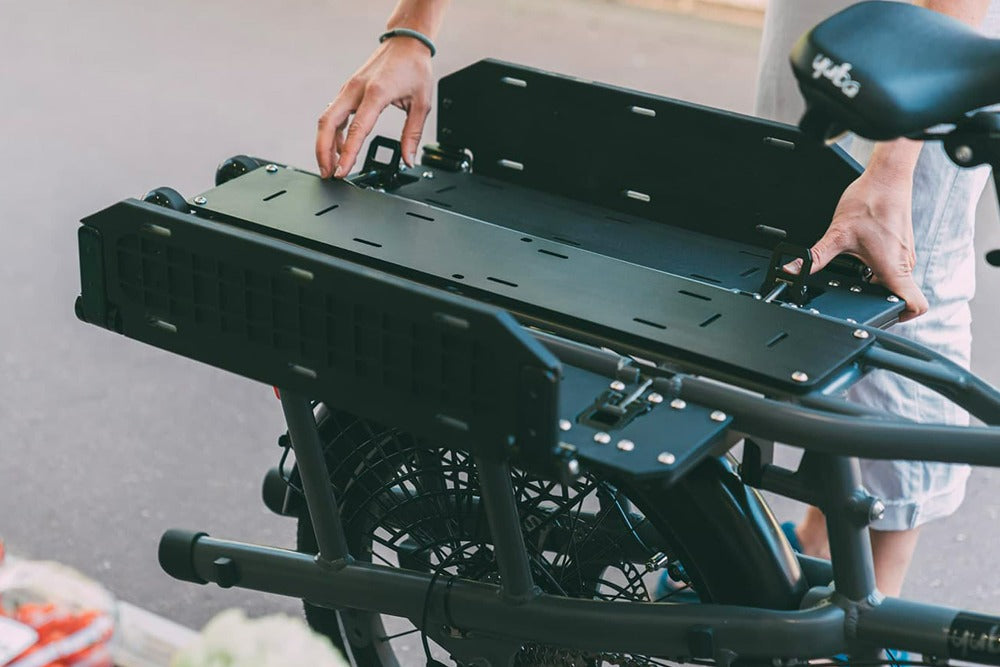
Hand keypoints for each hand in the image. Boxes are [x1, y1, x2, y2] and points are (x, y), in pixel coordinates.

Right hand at [316, 37, 432, 178]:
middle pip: (327, 123)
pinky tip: (341, 146)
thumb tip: (408, 159)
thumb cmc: (414, 67)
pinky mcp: (348, 90)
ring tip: (331, 165)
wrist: (407, 42)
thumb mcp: (422, 104)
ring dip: (325, 144)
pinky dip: (334, 133)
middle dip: (323, 151)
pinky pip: (334, 114)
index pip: (356, 130)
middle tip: (327, 173)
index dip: (347, 154)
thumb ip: (412, 134)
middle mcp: (356, 90)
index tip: (342, 172)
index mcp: (376, 93)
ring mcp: (349, 89)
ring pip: (327, 119)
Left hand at [792, 166, 928, 321]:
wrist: (886, 177)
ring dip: (877, 285)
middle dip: (878, 301)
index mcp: (894, 268)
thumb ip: (815, 257)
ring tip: (857, 277)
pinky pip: (894, 267)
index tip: (880, 316)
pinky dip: (879, 271)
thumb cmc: (870, 201)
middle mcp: (904, 264)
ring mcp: (904, 254)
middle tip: (855, 297)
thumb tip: (792, 270)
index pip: (915, 305)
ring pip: (896, 281)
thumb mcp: (836, 235)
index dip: (902, 317)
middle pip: (901, 296)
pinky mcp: (900, 245)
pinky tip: (861, 262)